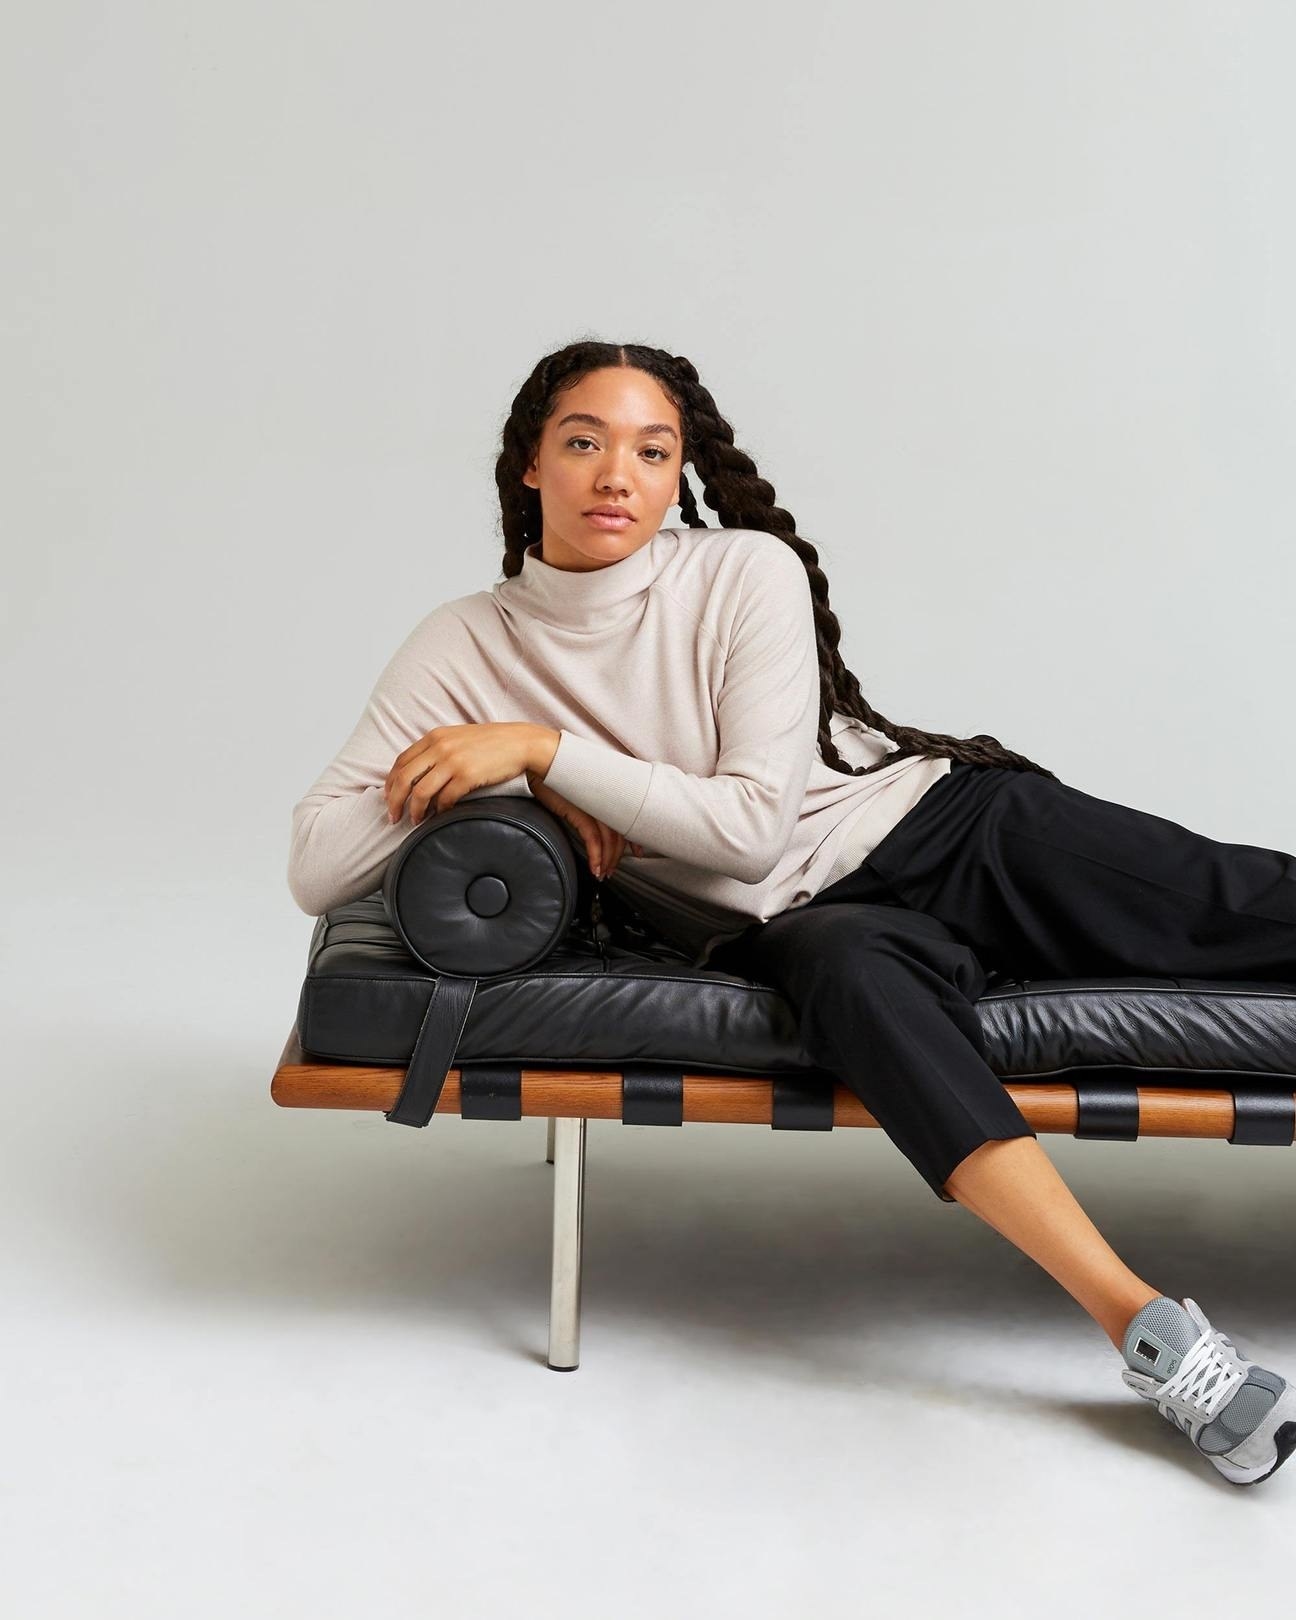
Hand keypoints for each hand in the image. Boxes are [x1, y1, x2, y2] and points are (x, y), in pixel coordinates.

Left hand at [385, 722, 533, 823]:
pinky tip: (442, 814)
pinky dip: (440, 810)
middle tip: (394, 817)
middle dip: (394, 802)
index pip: (401, 762)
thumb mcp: (458, 738)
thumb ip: (437, 750)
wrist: (521, 742)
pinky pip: (446, 799)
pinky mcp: (468, 775)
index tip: (389, 798)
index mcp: (435, 737)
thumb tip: (418, 774)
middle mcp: (440, 747)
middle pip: (403, 779)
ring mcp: (453, 761)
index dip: (390, 783)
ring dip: (415, 810)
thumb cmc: (491, 743)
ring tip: (416, 821)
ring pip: (421, 792)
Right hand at [526, 768, 645, 878]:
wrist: (542, 761)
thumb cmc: (557, 774)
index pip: (627, 819)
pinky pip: (593, 840)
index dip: (633, 839)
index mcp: (608, 794)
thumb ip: (590, 801)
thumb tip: (593, 815)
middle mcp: (606, 800)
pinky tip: (594, 867)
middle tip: (613, 870)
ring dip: (607, 861)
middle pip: (619, 834)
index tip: (637, 852)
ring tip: (603, 874)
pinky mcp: (580, 811)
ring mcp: (595, 805)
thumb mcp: (579, 789)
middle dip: (618, 856)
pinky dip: (596, 857)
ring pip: (609, 840)